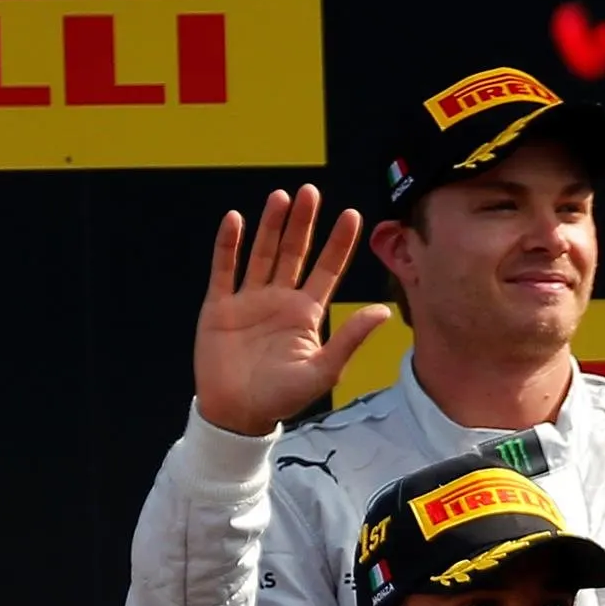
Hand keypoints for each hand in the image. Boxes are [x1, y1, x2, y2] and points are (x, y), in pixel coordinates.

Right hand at [194, 185, 390, 436]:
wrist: (236, 414)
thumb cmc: (281, 397)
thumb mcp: (323, 370)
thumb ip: (350, 337)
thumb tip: (384, 311)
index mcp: (305, 314)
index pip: (327, 270)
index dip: (339, 243)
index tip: (352, 215)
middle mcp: (279, 300)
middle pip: (294, 252)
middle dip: (304, 223)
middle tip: (311, 192)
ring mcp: (249, 300)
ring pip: (263, 253)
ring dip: (271, 226)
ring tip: (281, 197)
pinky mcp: (220, 306)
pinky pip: (225, 269)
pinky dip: (229, 245)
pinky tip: (236, 220)